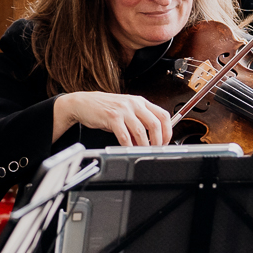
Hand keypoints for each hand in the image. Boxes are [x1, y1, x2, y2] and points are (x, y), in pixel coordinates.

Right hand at [54, 91, 172, 145]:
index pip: (163, 115)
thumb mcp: (126, 111)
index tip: (166, 141)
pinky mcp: (112, 117)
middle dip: (158, 141)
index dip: (168, 130)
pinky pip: (124, 135)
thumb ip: (139, 122)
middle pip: (155, 123)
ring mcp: (123, 110)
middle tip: (156, 150)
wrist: (84, 103)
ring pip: (141, 131)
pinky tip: (129, 149)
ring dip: (144, 145)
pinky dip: (129, 145)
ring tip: (143, 151)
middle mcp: (134, 103)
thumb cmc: (105, 108)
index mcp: (140, 101)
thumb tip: (150, 140)